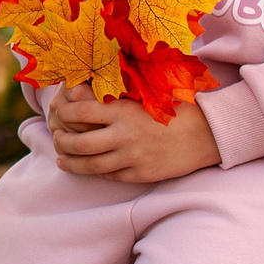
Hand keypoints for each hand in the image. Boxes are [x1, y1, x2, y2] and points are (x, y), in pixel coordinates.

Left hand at [48, 93, 220, 183]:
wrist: (208, 134)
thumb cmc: (174, 109)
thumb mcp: (145, 95)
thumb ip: (116, 95)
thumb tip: (81, 87)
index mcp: (124, 111)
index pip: (79, 112)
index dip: (63, 113)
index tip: (58, 113)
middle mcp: (125, 136)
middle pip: (78, 143)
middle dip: (61, 142)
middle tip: (56, 139)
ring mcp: (133, 158)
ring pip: (91, 165)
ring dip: (71, 163)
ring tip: (61, 159)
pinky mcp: (141, 174)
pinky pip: (110, 176)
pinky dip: (96, 172)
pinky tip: (89, 168)